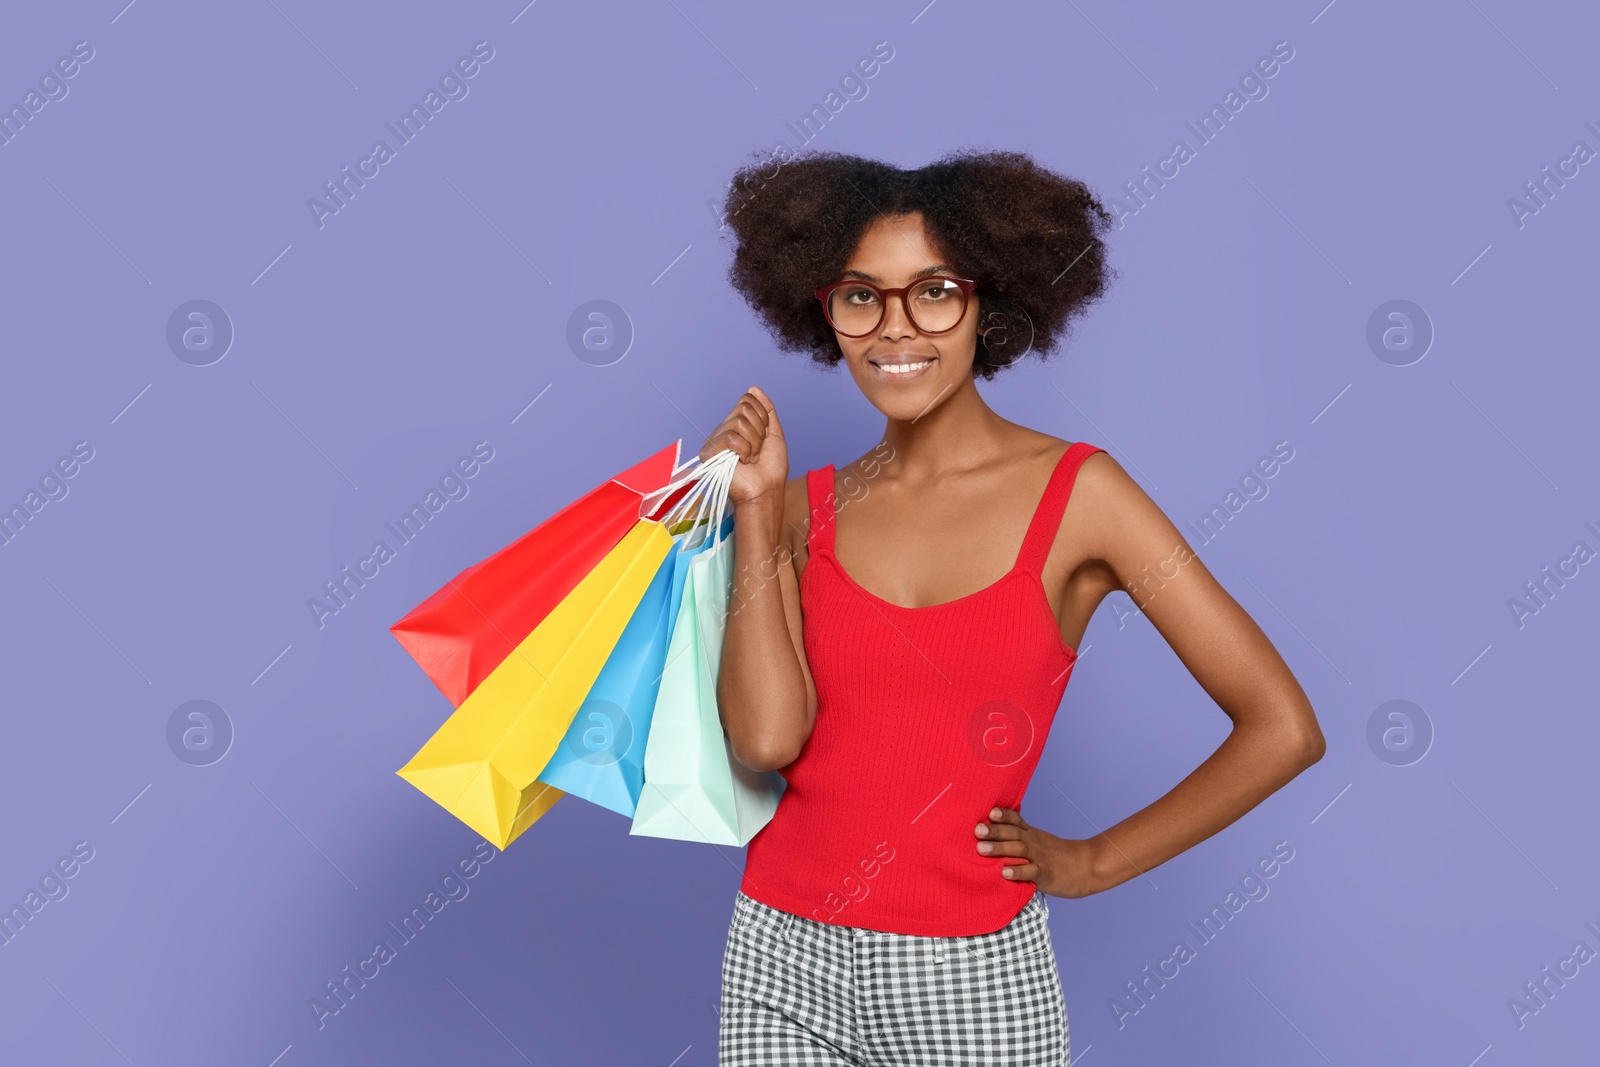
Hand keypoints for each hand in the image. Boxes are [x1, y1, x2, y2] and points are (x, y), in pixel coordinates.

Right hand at [700, 385, 787, 506]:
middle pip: (743, 408)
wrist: (766, 491)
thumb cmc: (771, 469)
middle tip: (758, 450)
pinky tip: (743, 462)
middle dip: (759, 430)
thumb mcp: (775, 434)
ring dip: (753, 442)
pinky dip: (744, 450)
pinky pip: (731, 437)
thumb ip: (767, 410)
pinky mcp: (710, 452)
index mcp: (737, 425)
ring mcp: (716, 440)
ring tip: (751, 458)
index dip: (763, 417)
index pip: (747, 400)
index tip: (765, 437)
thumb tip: (752, 388)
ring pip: (738, 421)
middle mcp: (724, 429)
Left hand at [975, 806, 1102, 898]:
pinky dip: (1017, 872)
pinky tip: (1004, 873)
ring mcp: (1039, 857)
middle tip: (976, 829)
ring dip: (999, 849)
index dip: (1003, 815)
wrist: (1087, 866)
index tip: (989, 812)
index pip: (1016, 820)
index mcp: (1031, 834)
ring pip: (1018, 850)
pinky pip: (1030, 872)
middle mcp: (1033, 842)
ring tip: (980, 848)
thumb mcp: (1039, 840)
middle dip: (994, 831)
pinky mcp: (1045, 874)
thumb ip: (1018, 837)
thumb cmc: (1057, 856)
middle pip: (1013, 833)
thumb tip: (991, 835)